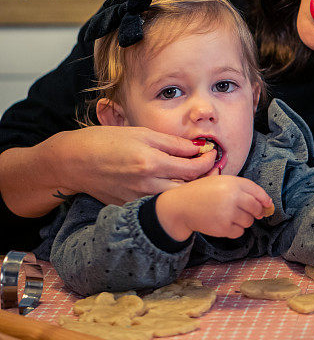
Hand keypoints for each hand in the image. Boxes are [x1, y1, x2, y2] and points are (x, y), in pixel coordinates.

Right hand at [48, 125, 216, 205]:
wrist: (75, 161)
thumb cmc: (106, 141)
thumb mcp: (141, 133)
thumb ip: (171, 143)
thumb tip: (197, 148)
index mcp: (152, 162)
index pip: (193, 168)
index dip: (208, 161)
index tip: (212, 153)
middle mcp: (148, 184)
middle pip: (188, 188)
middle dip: (203, 178)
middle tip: (208, 167)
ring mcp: (139, 199)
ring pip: (175, 198)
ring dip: (188, 188)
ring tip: (192, 175)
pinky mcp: (131, 207)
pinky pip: (158, 203)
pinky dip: (168, 195)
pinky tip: (171, 185)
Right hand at [155, 175, 272, 240]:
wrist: (181, 205)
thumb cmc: (202, 192)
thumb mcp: (221, 181)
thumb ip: (242, 189)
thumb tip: (266, 204)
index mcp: (232, 182)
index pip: (257, 191)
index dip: (264, 199)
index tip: (267, 205)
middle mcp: (232, 196)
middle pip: (256, 208)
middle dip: (255, 212)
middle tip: (246, 212)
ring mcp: (228, 212)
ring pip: (249, 221)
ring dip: (243, 221)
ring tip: (229, 215)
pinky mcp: (223, 227)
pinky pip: (239, 232)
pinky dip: (234, 230)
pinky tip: (223, 223)